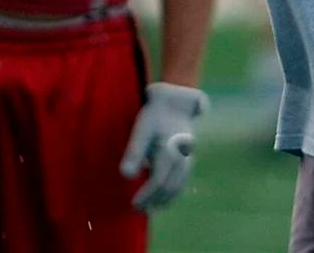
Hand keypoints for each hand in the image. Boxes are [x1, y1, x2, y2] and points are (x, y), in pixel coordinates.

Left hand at [120, 82, 209, 209]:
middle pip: (169, 189)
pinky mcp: (188, 162)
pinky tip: (160, 197)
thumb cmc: (155, 116)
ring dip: (164, 200)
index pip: (158, 182)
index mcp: (170, 153)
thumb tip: (125, 176)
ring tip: (149, 207)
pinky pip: (181, 183)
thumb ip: (134, 152)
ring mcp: (188, 162)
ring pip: (177, 188)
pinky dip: (171, 194)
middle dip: (153, 201)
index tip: (134, 204)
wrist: (176, 104)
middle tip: (138, 209)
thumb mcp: (141, 130)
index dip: (146, 196)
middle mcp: (182, 161)